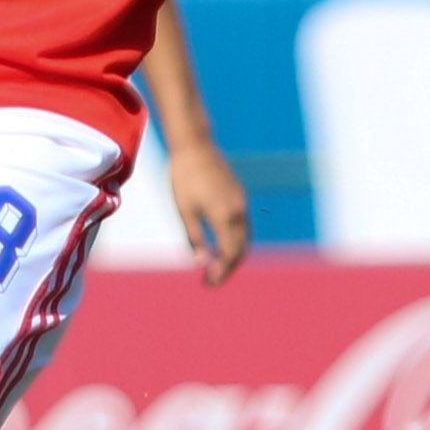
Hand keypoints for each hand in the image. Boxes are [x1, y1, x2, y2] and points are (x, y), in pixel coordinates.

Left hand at [167, 136, 251, 284]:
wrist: (194, 146)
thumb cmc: (184, 178)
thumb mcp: (185, 211)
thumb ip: (194, 238)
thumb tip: (201, 263)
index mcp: (225, 217)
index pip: (229, 255)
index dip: (221, 272)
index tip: (208, 283)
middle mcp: (239, 211)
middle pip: (241, 249)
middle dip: (228, 268)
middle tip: (212, 280)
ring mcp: (241, 202)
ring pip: (245, 238)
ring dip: (233, 255)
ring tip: (216, 266)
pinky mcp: (239, 195)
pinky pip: (243, 225)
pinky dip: (235, 240)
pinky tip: (221, 245)